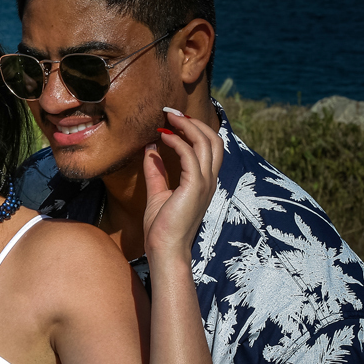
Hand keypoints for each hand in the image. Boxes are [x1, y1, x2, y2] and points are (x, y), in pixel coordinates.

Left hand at [143, 108, 223, 262]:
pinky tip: (163, 137)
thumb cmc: (161, 229)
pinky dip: (178, 142)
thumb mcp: (157, 194)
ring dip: (187, 126)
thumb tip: (151, 149)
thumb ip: (156, 172)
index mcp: (203, 182)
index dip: (194, 129)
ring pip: (206, 143)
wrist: (165, 251)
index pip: (209, 147)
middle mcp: (209, 180)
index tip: (172, 120)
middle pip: (213, 140)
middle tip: (171, 112)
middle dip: (193, 122)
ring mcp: (205, 183)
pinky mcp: (195, 187)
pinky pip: (190, 155)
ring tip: (168, 118)